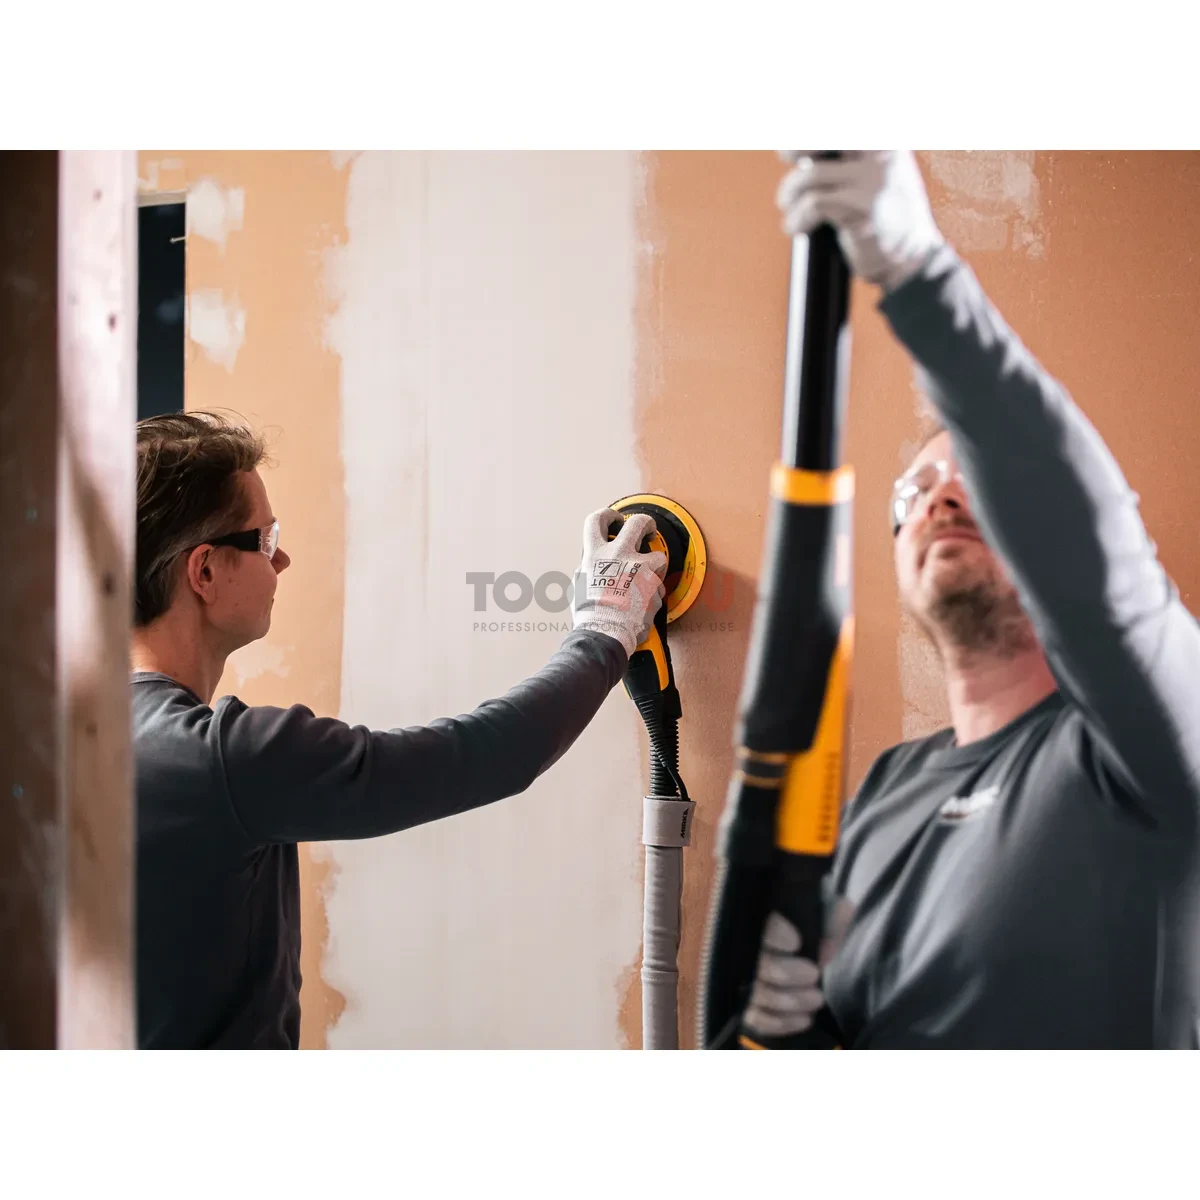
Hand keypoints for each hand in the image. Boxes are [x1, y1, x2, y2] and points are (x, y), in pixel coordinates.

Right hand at [571, 508, 667, 657]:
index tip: (615, 520)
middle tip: (648, 530)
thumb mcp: (579, 585)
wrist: (605, 631)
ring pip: (658, 555)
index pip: (597, 520)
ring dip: (656, 566)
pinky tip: (646, 603)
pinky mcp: (654, 583)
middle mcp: (618, 554)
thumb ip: (589, 570)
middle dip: (646, 523)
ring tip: (650, 579)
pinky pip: (659, 584)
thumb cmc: (590, 614)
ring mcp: (639, 567)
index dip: (608, 515)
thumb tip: (591, 568)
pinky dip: (655, 593)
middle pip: (637, 522)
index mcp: (595, 554)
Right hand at [742, 898, 853, 1037]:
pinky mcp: (744, 1005)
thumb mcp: (821, 914)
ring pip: (756, 994)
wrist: (794, 950)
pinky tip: (804, 1018)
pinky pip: (756, 1018)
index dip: (773, 934)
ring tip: (816, 998)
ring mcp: (738, 977)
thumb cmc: (804, 927)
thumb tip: (844, 911)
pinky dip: (782, 1022)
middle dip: (786, 973)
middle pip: (754, 963)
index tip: (795, 942)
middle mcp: (739, 944)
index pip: (756, 922)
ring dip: (790, 1001)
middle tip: (814, 974)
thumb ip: (830, 916)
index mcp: (758, 914)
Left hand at [776, 151, 943, 292]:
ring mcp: (871, 181)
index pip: (847, 128)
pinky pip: (813, 204)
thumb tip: (805, 149)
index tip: (791, 147)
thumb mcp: (878, 174)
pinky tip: (796, 227)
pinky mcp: (859, 209)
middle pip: (826, 137)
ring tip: (788, 205)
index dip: (812, 137)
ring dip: (790, 193)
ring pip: (810, 175)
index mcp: (886, 143)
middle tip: (785, 156)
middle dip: (798, 144)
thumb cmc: (886, 215)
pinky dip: (797, 218)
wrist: (910, 257)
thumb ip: (854, 157)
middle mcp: (881, 154)